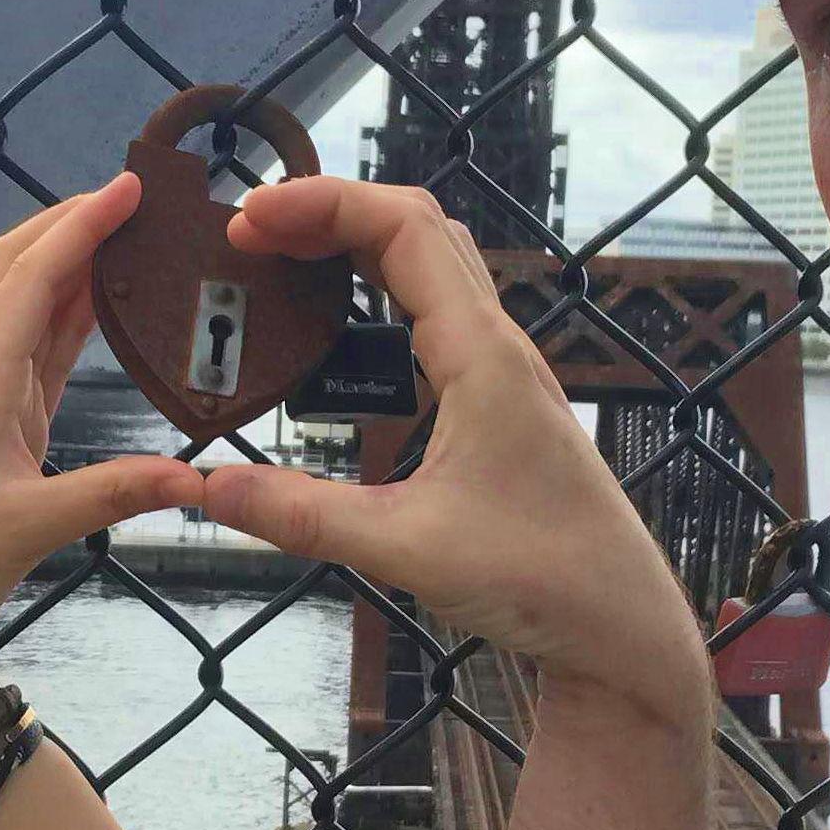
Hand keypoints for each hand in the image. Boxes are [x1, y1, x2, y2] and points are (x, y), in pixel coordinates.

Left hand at [0, 174, 205, 744]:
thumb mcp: (29, 531)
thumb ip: (113, 494)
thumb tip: (196, 478)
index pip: (29, 282)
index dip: (77, 228)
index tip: (127, 188)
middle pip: (13, 271)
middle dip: (67, 222)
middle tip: (134, 198)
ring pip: (21, 303)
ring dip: (67, 260)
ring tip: (128, 233)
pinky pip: (31, 347)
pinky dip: (67, 312)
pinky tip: (101, 300)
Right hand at [200, 180, 711, 738]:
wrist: (620, 626)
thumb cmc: (538, 578)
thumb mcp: (405, 548)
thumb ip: (304, 516)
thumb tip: (208, 489)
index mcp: (480, 355)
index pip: (402, 228)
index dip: (322, 204)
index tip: (249, 219)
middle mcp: (496, 346)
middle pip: (416, 229)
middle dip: (331, 211)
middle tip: (251, 233)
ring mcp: (502, 372)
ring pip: (432, 267)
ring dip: (359, 245)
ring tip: (284, 262)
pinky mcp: (499, 403)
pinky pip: (436, 315)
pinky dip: (382, 295)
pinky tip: (342, 335)